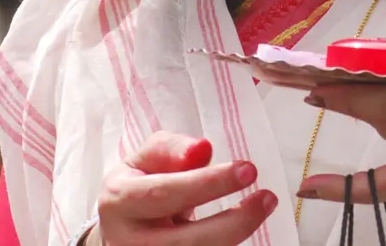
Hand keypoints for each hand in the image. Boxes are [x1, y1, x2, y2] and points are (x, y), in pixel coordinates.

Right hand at [91, 131, 276, 244]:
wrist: (118, 228)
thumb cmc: (139, 184)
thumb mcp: (145, 159)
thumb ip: (171, 150)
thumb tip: (203, 150)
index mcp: (119, 200)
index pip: (165, 193)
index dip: (207, 184)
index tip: (248, 170)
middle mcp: (127, 240)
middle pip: (185, 240)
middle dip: (232, 221)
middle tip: (267, 197)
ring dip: (235, 235)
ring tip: (265, 205)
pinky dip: (224, 245)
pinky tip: (244, 226)